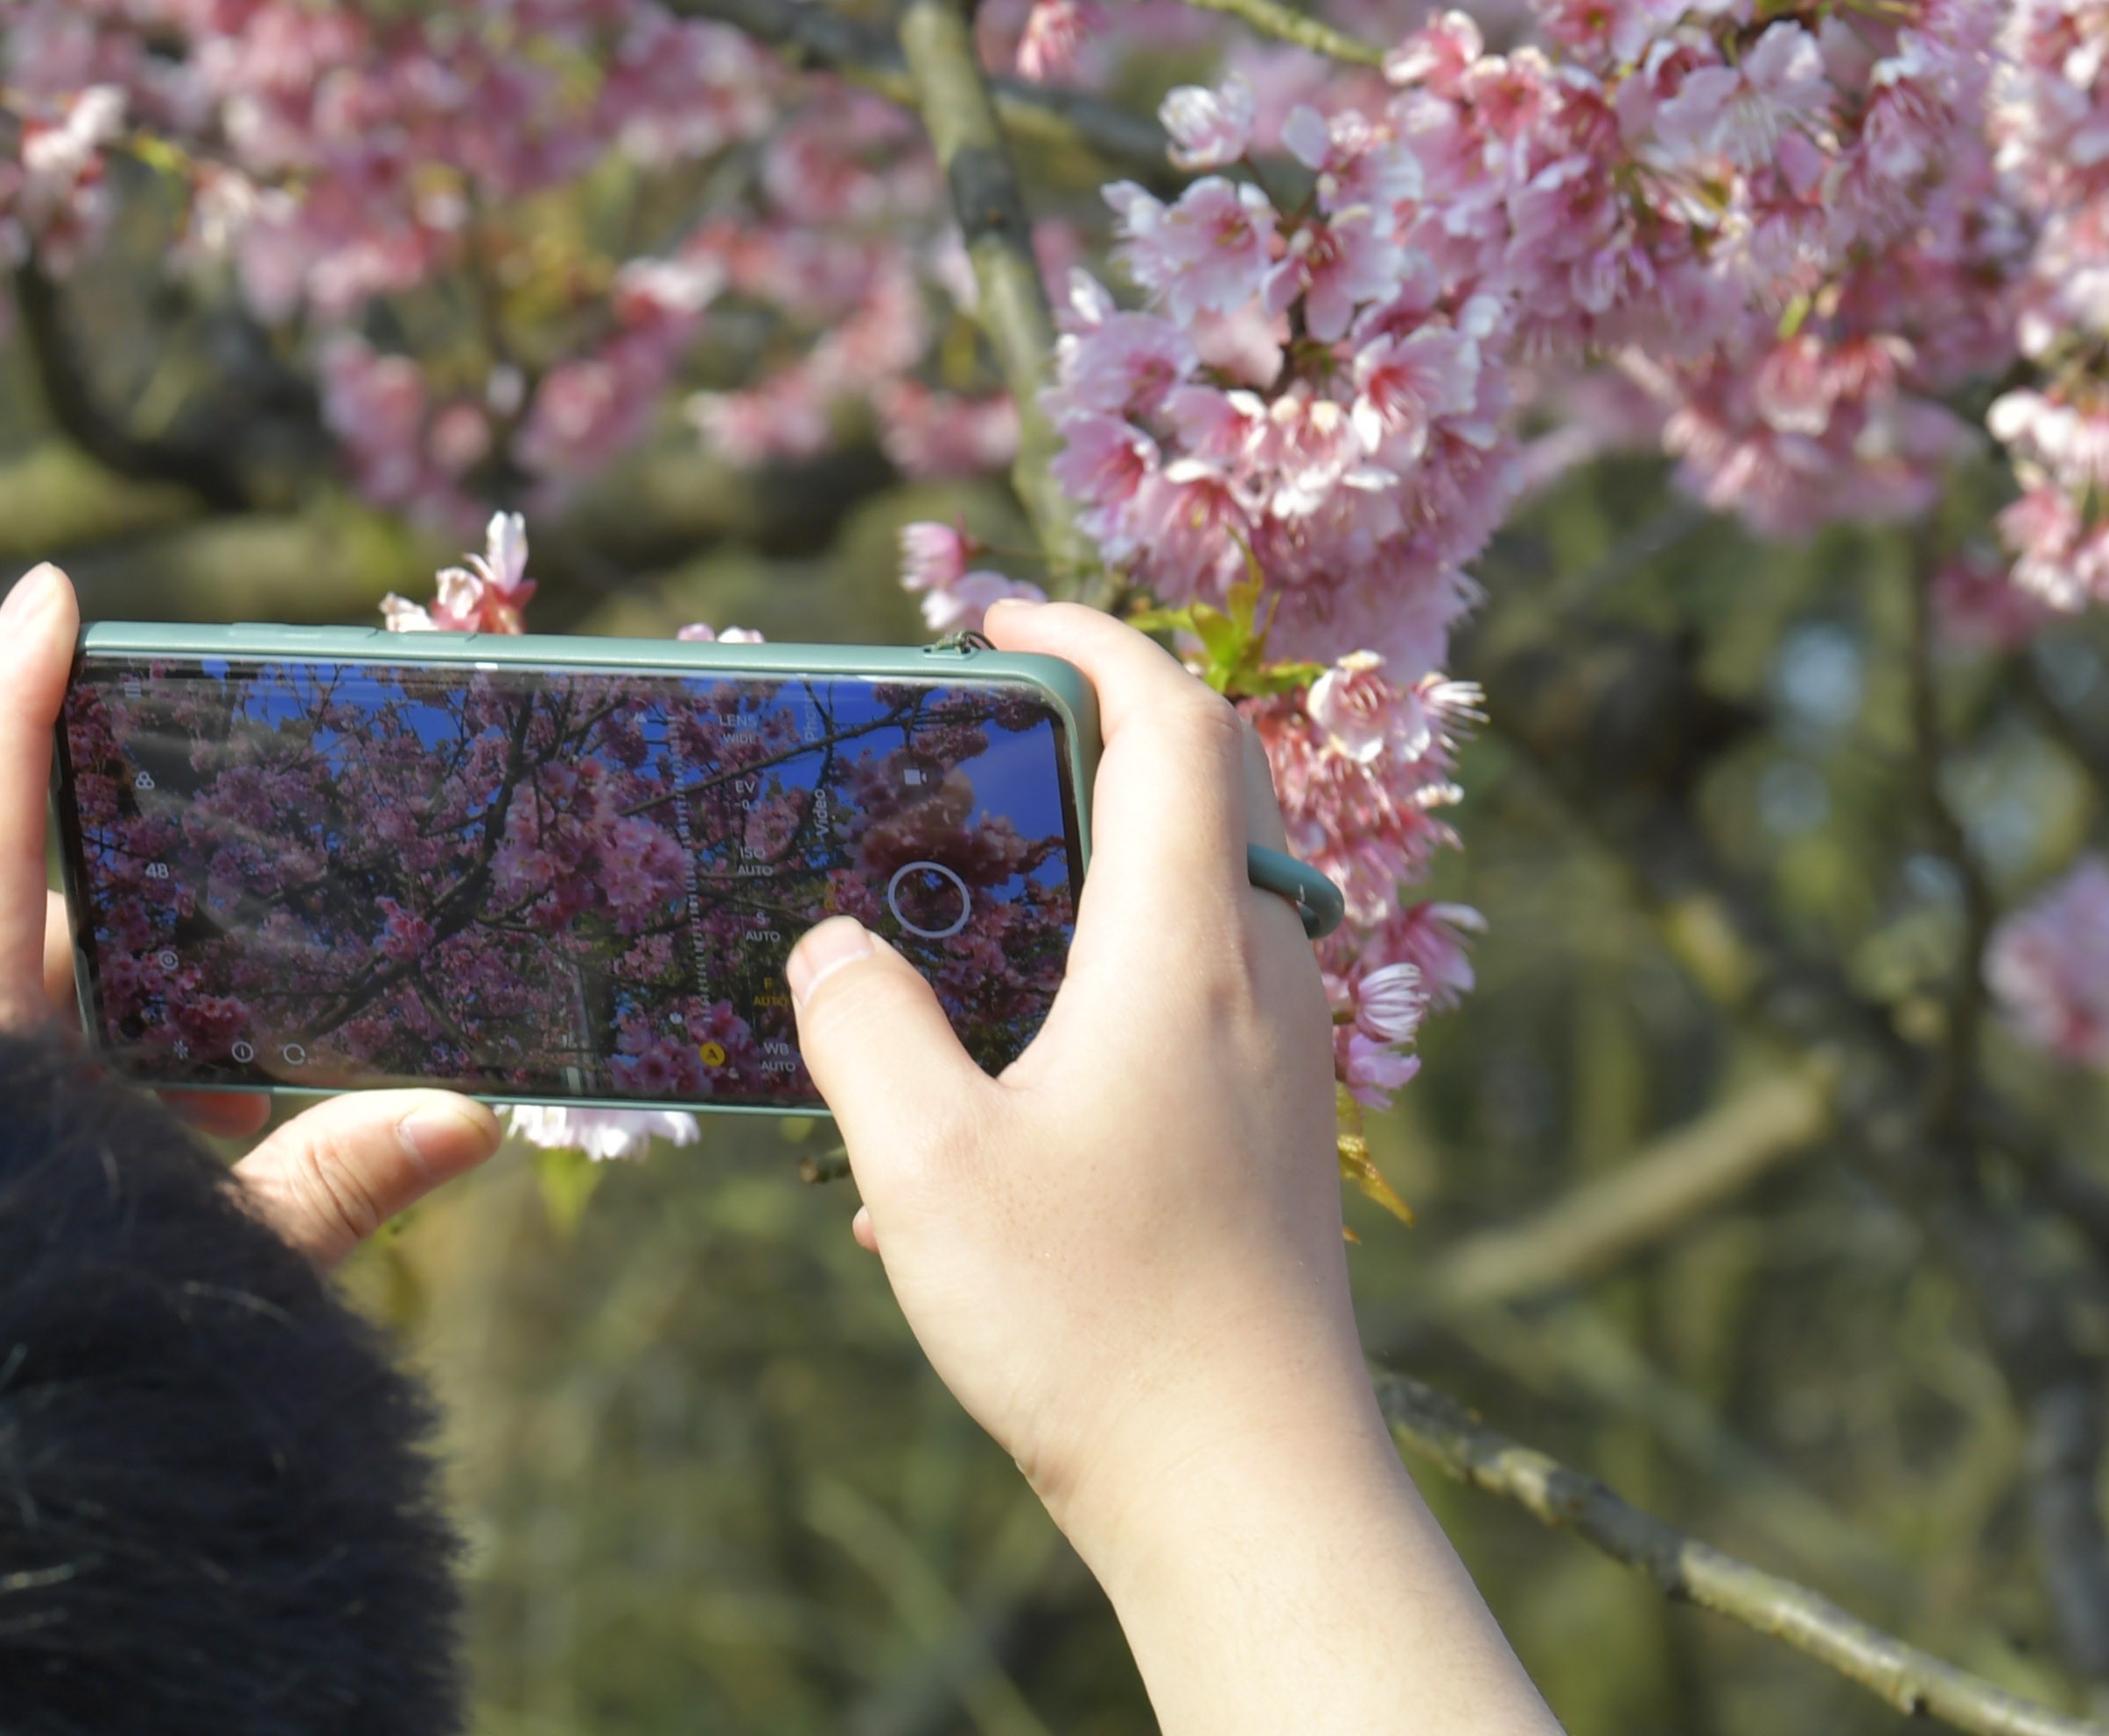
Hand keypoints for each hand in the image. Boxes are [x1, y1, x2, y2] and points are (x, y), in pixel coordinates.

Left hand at [0, 562, 504, 1268]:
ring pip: (97, 982)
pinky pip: (119, 1063)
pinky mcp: (34, 1161)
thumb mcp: (212, 1276)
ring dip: (191, 944)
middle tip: (258, 743)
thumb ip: (323, 1191)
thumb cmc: (61, 1368)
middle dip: (154, 823)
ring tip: (311, 872)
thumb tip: (466, 1112)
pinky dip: (193, 1038)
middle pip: (56, 894)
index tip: (46, 588)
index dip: (1, 705)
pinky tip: (289, 1035)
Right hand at [781, 595, 1365, 1549]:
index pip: (1172, 717)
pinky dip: (1104, 972)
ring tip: (961, 905)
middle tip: (974, 733)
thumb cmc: (1097, 1322)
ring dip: (1093, 859)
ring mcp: (1279, 1059)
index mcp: (1184, 946)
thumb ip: (860, 1028)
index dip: (1089, 636)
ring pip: (1199, 893)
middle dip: (1094, 726)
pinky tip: (992, 1094)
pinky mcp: (1270, 1134)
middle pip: (1205, 785)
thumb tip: (828, 948)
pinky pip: (1194, 994)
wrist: (1251, 1492)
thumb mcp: (923, 1167)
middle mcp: (1257, 978)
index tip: (996, 615)